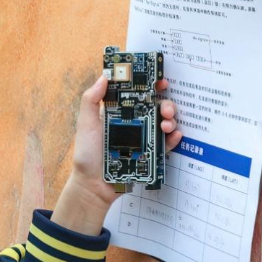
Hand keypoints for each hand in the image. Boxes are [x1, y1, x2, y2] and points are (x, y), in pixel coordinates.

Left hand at [52, 75, 182, 235]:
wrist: (93, 186)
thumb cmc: (87, 154)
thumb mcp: (86, 124)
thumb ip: (91, 100)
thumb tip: (105, 76)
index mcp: (120, 113)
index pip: (137, 94)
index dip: (151, 85)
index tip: (160, 81)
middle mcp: (134, 123)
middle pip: (156, 107)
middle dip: (166, 104)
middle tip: (165, 109)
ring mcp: (143, 139)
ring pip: (164, 123)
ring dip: (170, 120)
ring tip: (166, 124)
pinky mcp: (149, 154)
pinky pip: (166, 144)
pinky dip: (174, 138)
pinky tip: (174, 135)